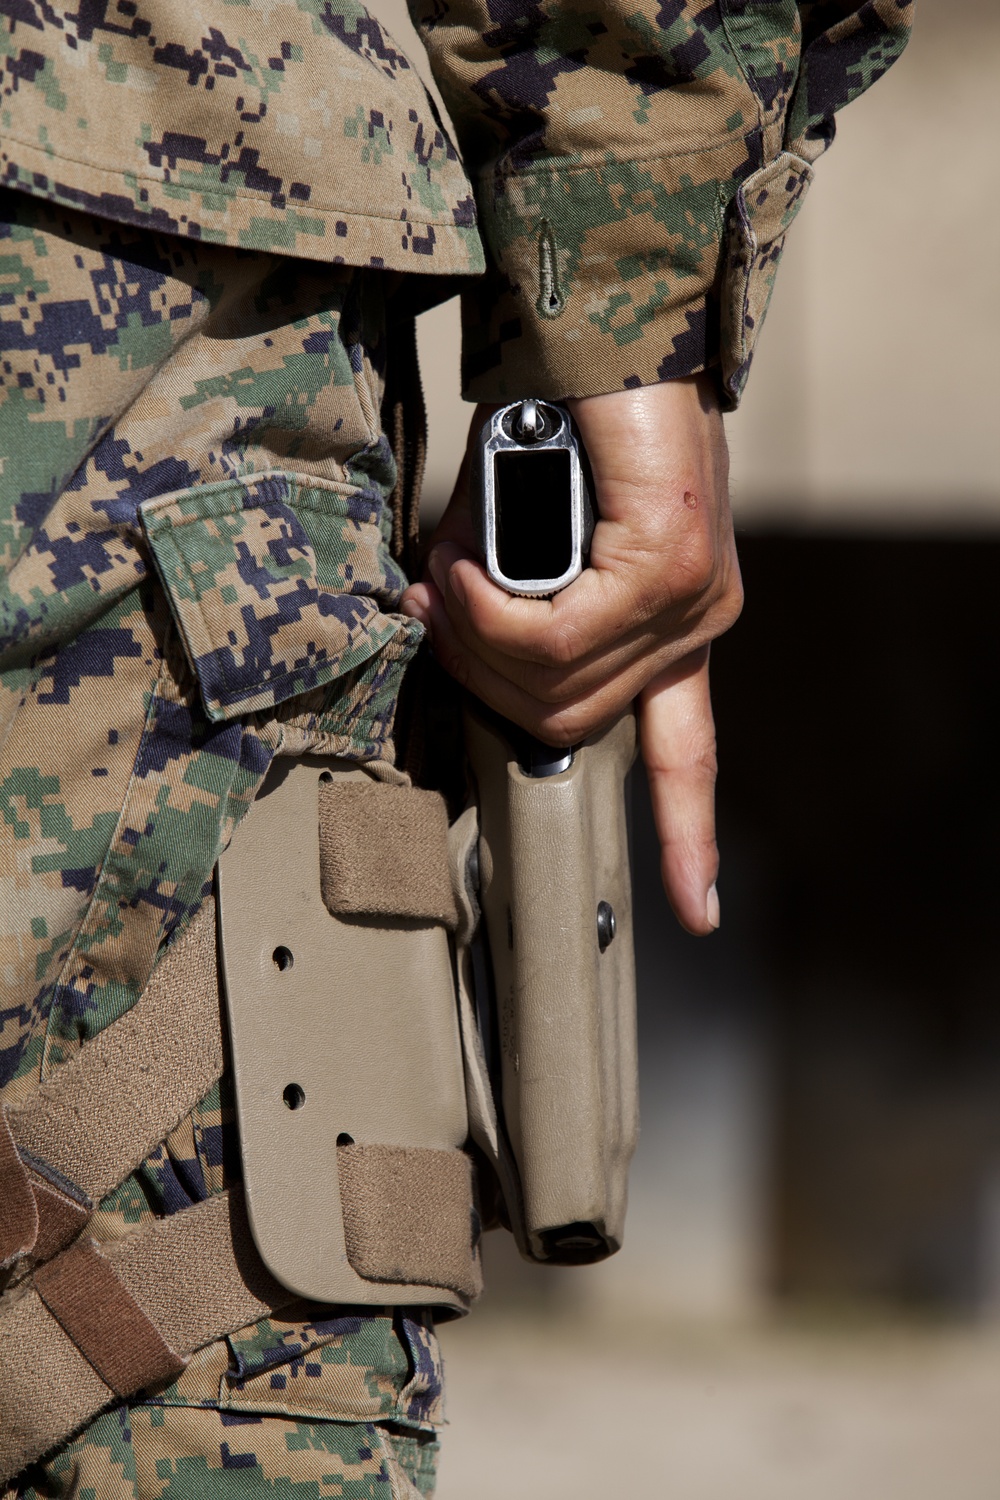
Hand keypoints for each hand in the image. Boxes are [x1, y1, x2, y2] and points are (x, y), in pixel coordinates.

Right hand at [400, 375, 741, 935]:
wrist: (602, 320)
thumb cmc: (563, 423)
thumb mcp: (525, 535)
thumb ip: (500, 602)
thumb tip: (443, 629)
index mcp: (674, 627)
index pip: (687, 753)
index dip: (687, 837)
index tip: (697, 908)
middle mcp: (695, 622)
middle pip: (566, 722)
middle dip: (480, 678)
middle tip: (439, 605)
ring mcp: (690, 599)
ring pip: (554, 687)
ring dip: (475, 640)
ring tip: (451, 574)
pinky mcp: (667, 563)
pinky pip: (553, 636)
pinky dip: (486, 608)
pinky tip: (465, 566)